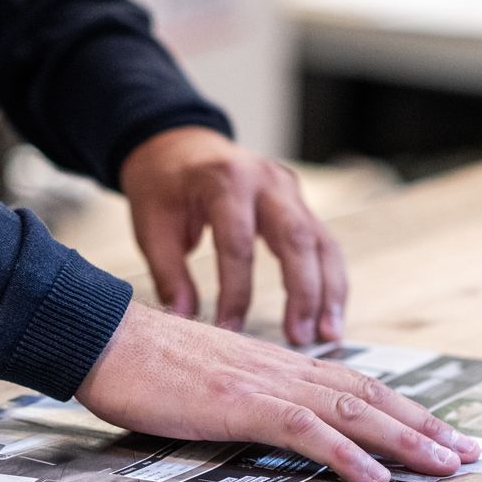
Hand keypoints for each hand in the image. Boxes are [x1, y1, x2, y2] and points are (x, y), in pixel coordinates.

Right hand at [76, 303, 478, 481]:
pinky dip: (344, 454)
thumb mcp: (207, 386)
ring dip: (404, 440)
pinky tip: (373, 475)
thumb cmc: (143, 365)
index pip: (353, 387)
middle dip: (423, 427)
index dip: (401, 410)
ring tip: (443, 465)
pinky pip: (304, 430)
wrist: (101, 337)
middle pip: (368, 397)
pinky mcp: (240, 402)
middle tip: (466, 453)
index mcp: (276, 366)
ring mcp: (263, 383)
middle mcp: (282, 369)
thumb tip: (270, 426)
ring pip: (351, 411)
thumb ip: (245, 401)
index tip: (438, 433)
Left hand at [118, 126, 344, 345]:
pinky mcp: (299, 202)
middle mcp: (266, 180)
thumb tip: (184, 320)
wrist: (178, 144)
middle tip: (300, 337)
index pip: (238, 243)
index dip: (235, 292)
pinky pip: (323, 242)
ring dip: (329, 290)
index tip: (229, 331)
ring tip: (328, 333)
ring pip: (322, 241)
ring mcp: (289, 189)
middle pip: (296, 237)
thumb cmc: (164, 184)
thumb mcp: (151, 224)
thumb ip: (168, 273)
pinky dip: (330, 279)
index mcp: (225, 180)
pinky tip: (330, 313)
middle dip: (303, 292)